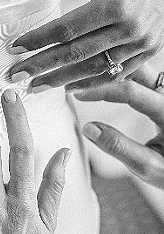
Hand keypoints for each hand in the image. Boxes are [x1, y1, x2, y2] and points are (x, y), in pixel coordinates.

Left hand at [8, 0, 163, 91]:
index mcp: (120, 3)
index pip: (69, 28)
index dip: (40, 38)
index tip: (16, 46)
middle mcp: (131, 28)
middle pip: (77, 53)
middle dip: (43, 65)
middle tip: (16, 75)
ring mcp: (142, 43)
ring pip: (95, 68)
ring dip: (63, 79)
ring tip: (36, 86)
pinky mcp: (149, 50)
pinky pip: (118, 73)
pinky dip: (94, 83)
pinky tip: (70, 87)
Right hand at [74, 63, 163, 187]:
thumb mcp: (148, 167)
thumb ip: (120, 148)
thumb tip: (89, 128)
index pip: (130, 91)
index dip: (100, 90)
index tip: (77, 94)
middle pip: (136, 68)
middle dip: (105, 70)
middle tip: (78, 77)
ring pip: (139, 67)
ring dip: (112, 69)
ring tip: (87, 76)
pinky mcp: (162, 93)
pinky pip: (141, 75)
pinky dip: (120, 73)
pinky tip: (102, 79)